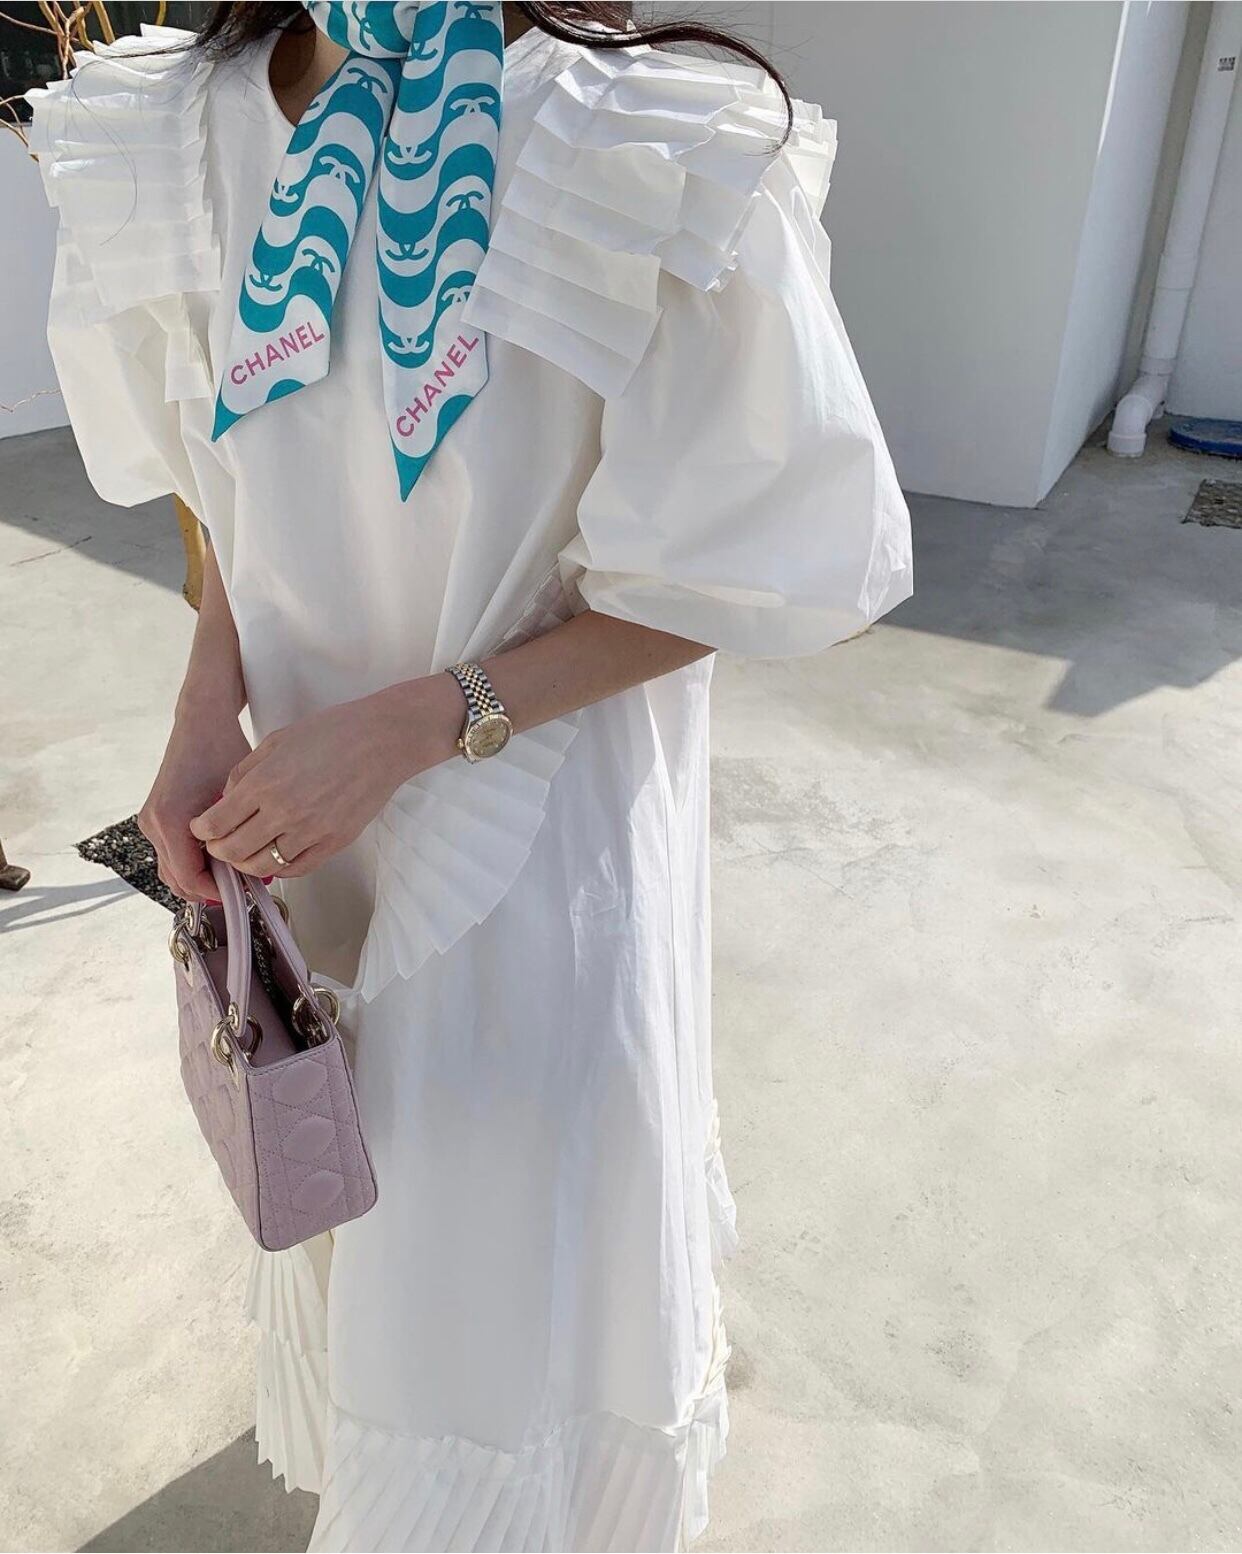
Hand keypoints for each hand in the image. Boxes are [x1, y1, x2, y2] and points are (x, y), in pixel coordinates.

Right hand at [138, 711, 252, 901]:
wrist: (201, 721)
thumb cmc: (221, 748)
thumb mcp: (238, 796)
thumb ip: (240, 837)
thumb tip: (254, 872)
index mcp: (170, 820)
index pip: (189, 879)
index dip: (218, 892)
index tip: (243, 892)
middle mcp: (154, 823)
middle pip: (177, 880)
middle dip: (209, 888)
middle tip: (242, 886)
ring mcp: (151, 821)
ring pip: (173, 870)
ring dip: (201, 876)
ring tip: (233, 871)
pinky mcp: (156, 817)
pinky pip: (172, 853)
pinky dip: (193, 861)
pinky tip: (220, 854)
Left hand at [188, 684, 448, 877]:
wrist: (382, 741)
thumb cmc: (330, 733)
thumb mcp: (275, 741)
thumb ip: (244, 774)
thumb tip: (225, 802)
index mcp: (264, 783)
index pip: (215, 824)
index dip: (201, 830)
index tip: (202, 828)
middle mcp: (284, 812)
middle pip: (233, 851)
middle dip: (218, 851)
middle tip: (218, 844)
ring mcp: (311, 831)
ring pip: (262, 866)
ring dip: (246, 863)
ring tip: (245, 852)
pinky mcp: (334, 843)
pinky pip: (296, 869)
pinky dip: (278, 868)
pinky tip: (274, 855)